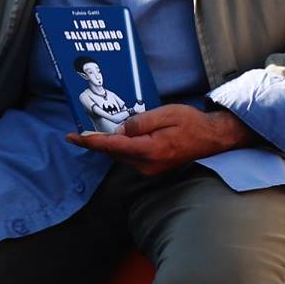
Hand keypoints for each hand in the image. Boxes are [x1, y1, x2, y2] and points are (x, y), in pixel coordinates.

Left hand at [68, 104, 253, 175]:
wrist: (212, 139)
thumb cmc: (191, 123)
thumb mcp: (166, 113)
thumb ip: (141, 122)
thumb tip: (120, 129)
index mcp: (150, 150)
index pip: (112, 146)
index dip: (90, 141)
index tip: (72, 137)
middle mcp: (147, 165)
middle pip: (113, 152)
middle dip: (98, 140)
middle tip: (82, 129)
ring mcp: (149, 169)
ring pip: (120, 155)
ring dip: (111, 143)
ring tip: (106, 129)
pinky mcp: (152, 169)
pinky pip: (130, 157)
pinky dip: (122, 147)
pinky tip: (123, 136)